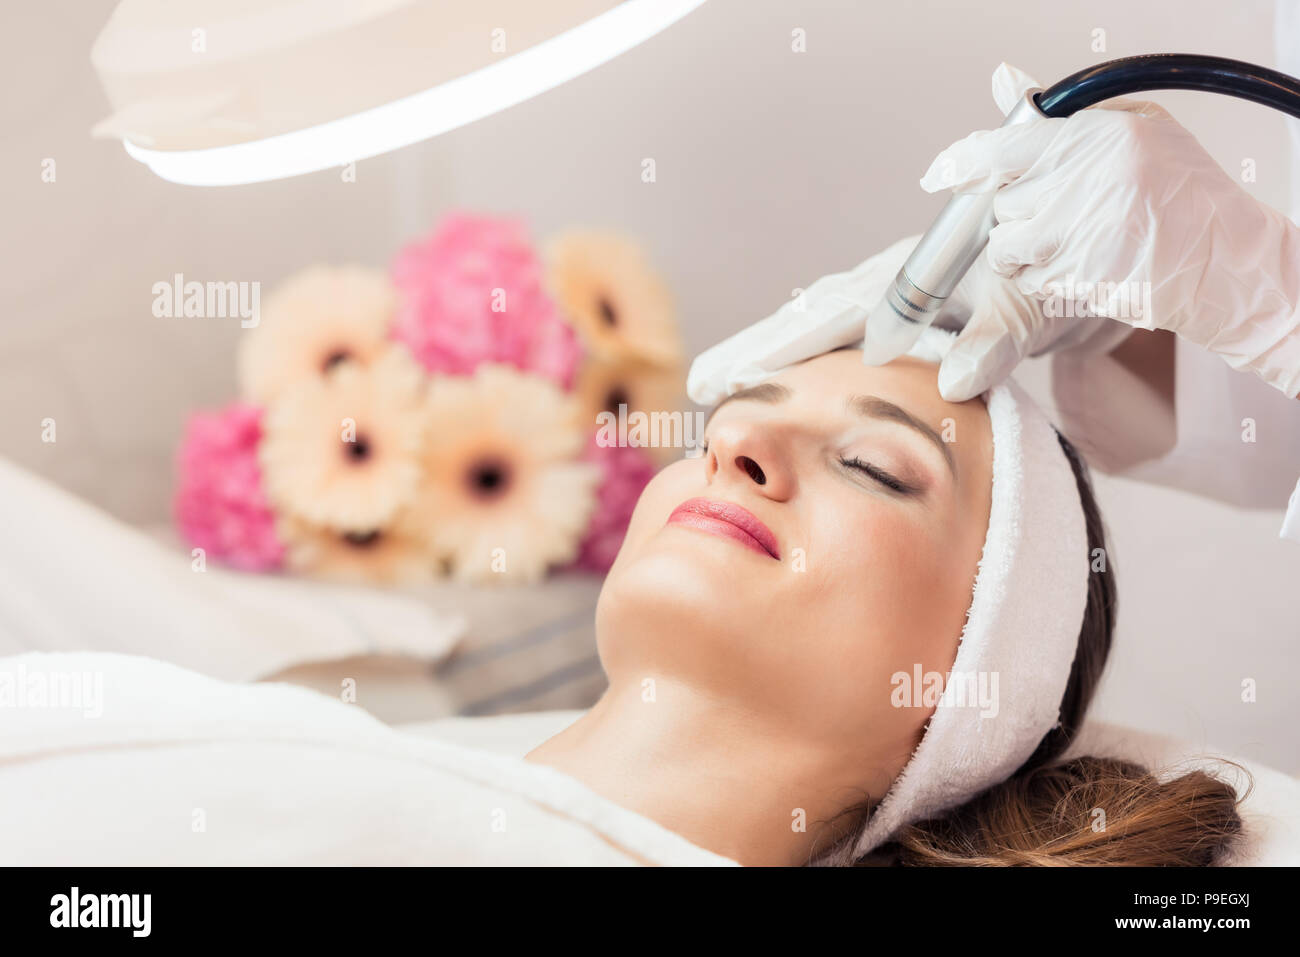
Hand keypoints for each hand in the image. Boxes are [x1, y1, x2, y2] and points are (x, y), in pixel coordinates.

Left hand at [924, 63, 1299, 397]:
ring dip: (1023, 252)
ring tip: (1068, 242)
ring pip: (1006, 249)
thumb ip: (1064, 116)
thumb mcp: (1135, 131)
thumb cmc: (1182, 191)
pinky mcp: (1079, 280)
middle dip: (1016, 215)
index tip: (937, 176)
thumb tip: (1004, 80)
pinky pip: (1031, 282)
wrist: (1223, 259)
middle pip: (1001, 206)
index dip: (961, 164)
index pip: (1002, 147)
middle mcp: (1081, 185)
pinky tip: (1083, 266)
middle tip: (1055, 215)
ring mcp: (1078, 236)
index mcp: (1093, 139)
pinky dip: (1045, 280)